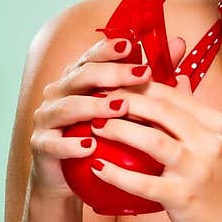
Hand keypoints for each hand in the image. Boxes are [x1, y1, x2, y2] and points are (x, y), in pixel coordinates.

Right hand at [29, 31, 188, 200]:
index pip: (91, 57)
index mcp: (77, 78)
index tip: (133, 46)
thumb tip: (180, 44)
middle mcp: (58, 92)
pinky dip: (70, 145)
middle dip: (112, 74)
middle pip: (82, 76)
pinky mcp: (41, 145)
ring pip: (68, 107)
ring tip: (120, 108)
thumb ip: (150, 77)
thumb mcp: (127, 106)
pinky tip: (90, 147)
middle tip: (142, 74)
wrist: (68, 176)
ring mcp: (46, 118)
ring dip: (94, 106)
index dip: (110, 50)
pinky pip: (53, 143)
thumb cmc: (101, 136)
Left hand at [87, 73, 221, 221]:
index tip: (113, 83)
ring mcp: (197, 169)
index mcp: (216, 123)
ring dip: (119, 129)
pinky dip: (117, 173)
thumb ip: (193, 113)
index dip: (138, 85)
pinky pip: (143, 182)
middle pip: (160, 110)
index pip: (172, 94)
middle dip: (124, 101)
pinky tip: (98, 167)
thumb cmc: (217, 184)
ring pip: (151, 140)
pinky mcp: (183, 196)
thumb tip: (178, 77)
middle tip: (96, 100)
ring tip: (95, 126)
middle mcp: (210, 142)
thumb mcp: (214, 143)